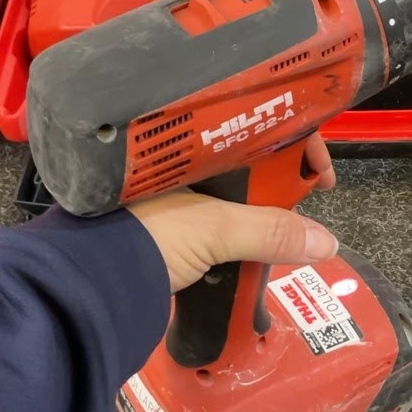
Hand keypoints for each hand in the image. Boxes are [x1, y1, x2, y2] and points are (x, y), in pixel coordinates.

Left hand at [130, 135, 337, 291]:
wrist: (88, 286)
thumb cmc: (139, 237)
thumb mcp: (213, 229)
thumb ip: (268, 231)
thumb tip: (323, 241)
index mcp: (190, 149)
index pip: (253, 125)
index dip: (293, 140)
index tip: (319, 169)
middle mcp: (182, 167)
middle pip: (249, 164)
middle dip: (281, 181)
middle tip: (309, 197)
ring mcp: (175, 200)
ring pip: (234, 197)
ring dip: (261, 213)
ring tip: (286, 230)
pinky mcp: (172, 233)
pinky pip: (219, 226)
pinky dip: (239, 236)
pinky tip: (252, 249)